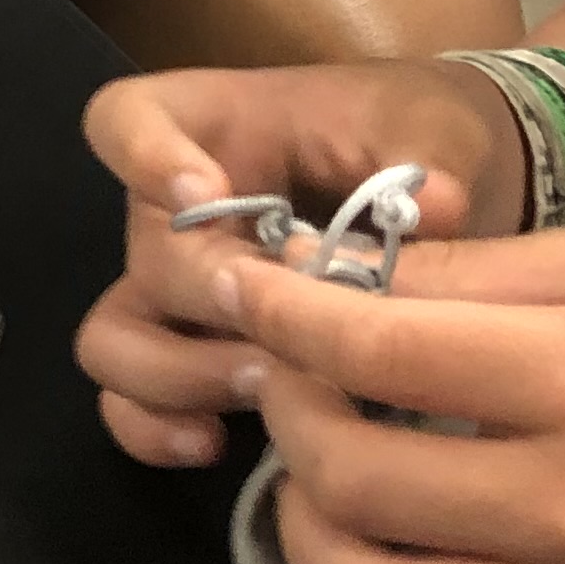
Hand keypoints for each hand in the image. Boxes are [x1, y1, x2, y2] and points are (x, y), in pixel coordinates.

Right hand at [76, 62, 523, 469]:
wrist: (450, 192)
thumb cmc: (421, 138)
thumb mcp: (436, 128)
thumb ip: (430, 157)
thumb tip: (436, 204)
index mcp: (217, 126)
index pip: (128, 118)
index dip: (143, 155)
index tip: (203, 194)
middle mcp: (175, 208)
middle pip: (147, 256)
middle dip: (211, 302)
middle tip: (284, 334)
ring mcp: (177, 290)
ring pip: (114, 339)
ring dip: (176, 374)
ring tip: (264, 388)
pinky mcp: (193, 355)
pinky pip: (131, 401)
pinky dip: (154, 428)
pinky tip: (216, 445)